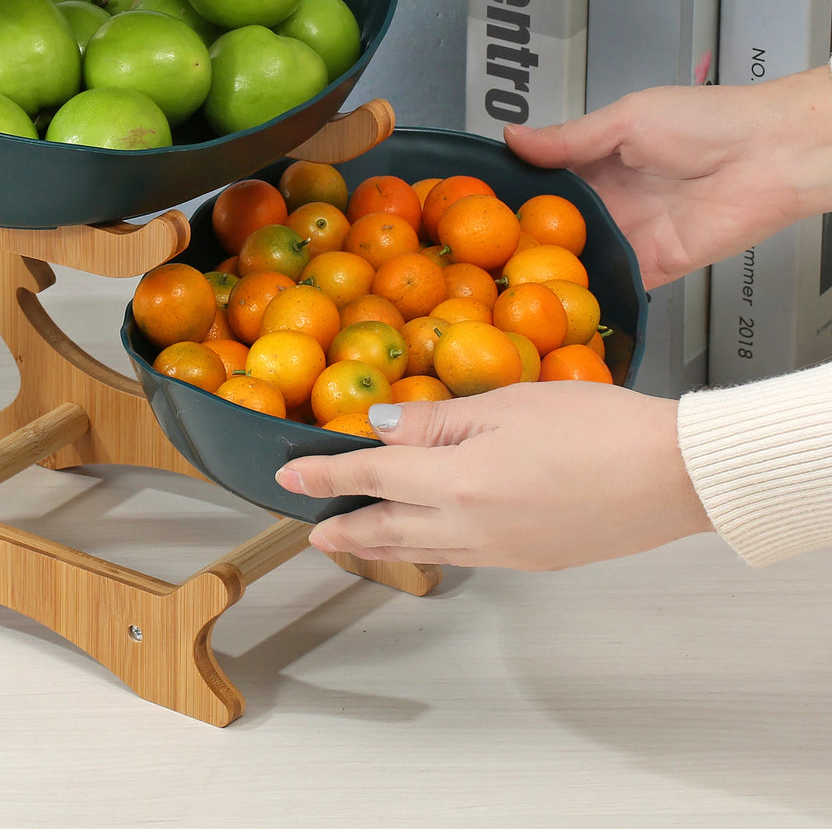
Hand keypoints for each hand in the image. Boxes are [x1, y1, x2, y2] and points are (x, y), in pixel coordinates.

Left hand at [276, 386, 711, 569]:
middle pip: (388, 528)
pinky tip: (427, 535)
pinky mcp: (532, 560)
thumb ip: (436, 419)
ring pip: (423, 549)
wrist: (675, 474)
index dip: (326, 476)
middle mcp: (473, 526)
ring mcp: (504, 551)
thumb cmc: (598, 425)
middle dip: (343, 527)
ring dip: (380, 543)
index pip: (372, 475)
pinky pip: (463, 555)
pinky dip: (429, 547)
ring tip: (352, 538)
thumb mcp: (505, 403)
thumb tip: (380, 424)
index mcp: (459, 481)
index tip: (289, 478)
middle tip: (309, 528)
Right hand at [504, 66, 831, 287]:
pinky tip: (562, 295)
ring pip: (580, 255)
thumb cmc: (711, 122)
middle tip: (484, 248)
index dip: (514, 190)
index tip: (479, 203)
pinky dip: (593, 291)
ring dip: (554, 266)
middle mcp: (612, 197)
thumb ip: (569, 137)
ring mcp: (631, 232)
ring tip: (513, 276)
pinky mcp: (654, 264)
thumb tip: (514, 137)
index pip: (545, 178)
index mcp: (601, 157)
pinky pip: (617, 283)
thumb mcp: (626, 118)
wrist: (772, 155)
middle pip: (557, 222)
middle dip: (526, 235)